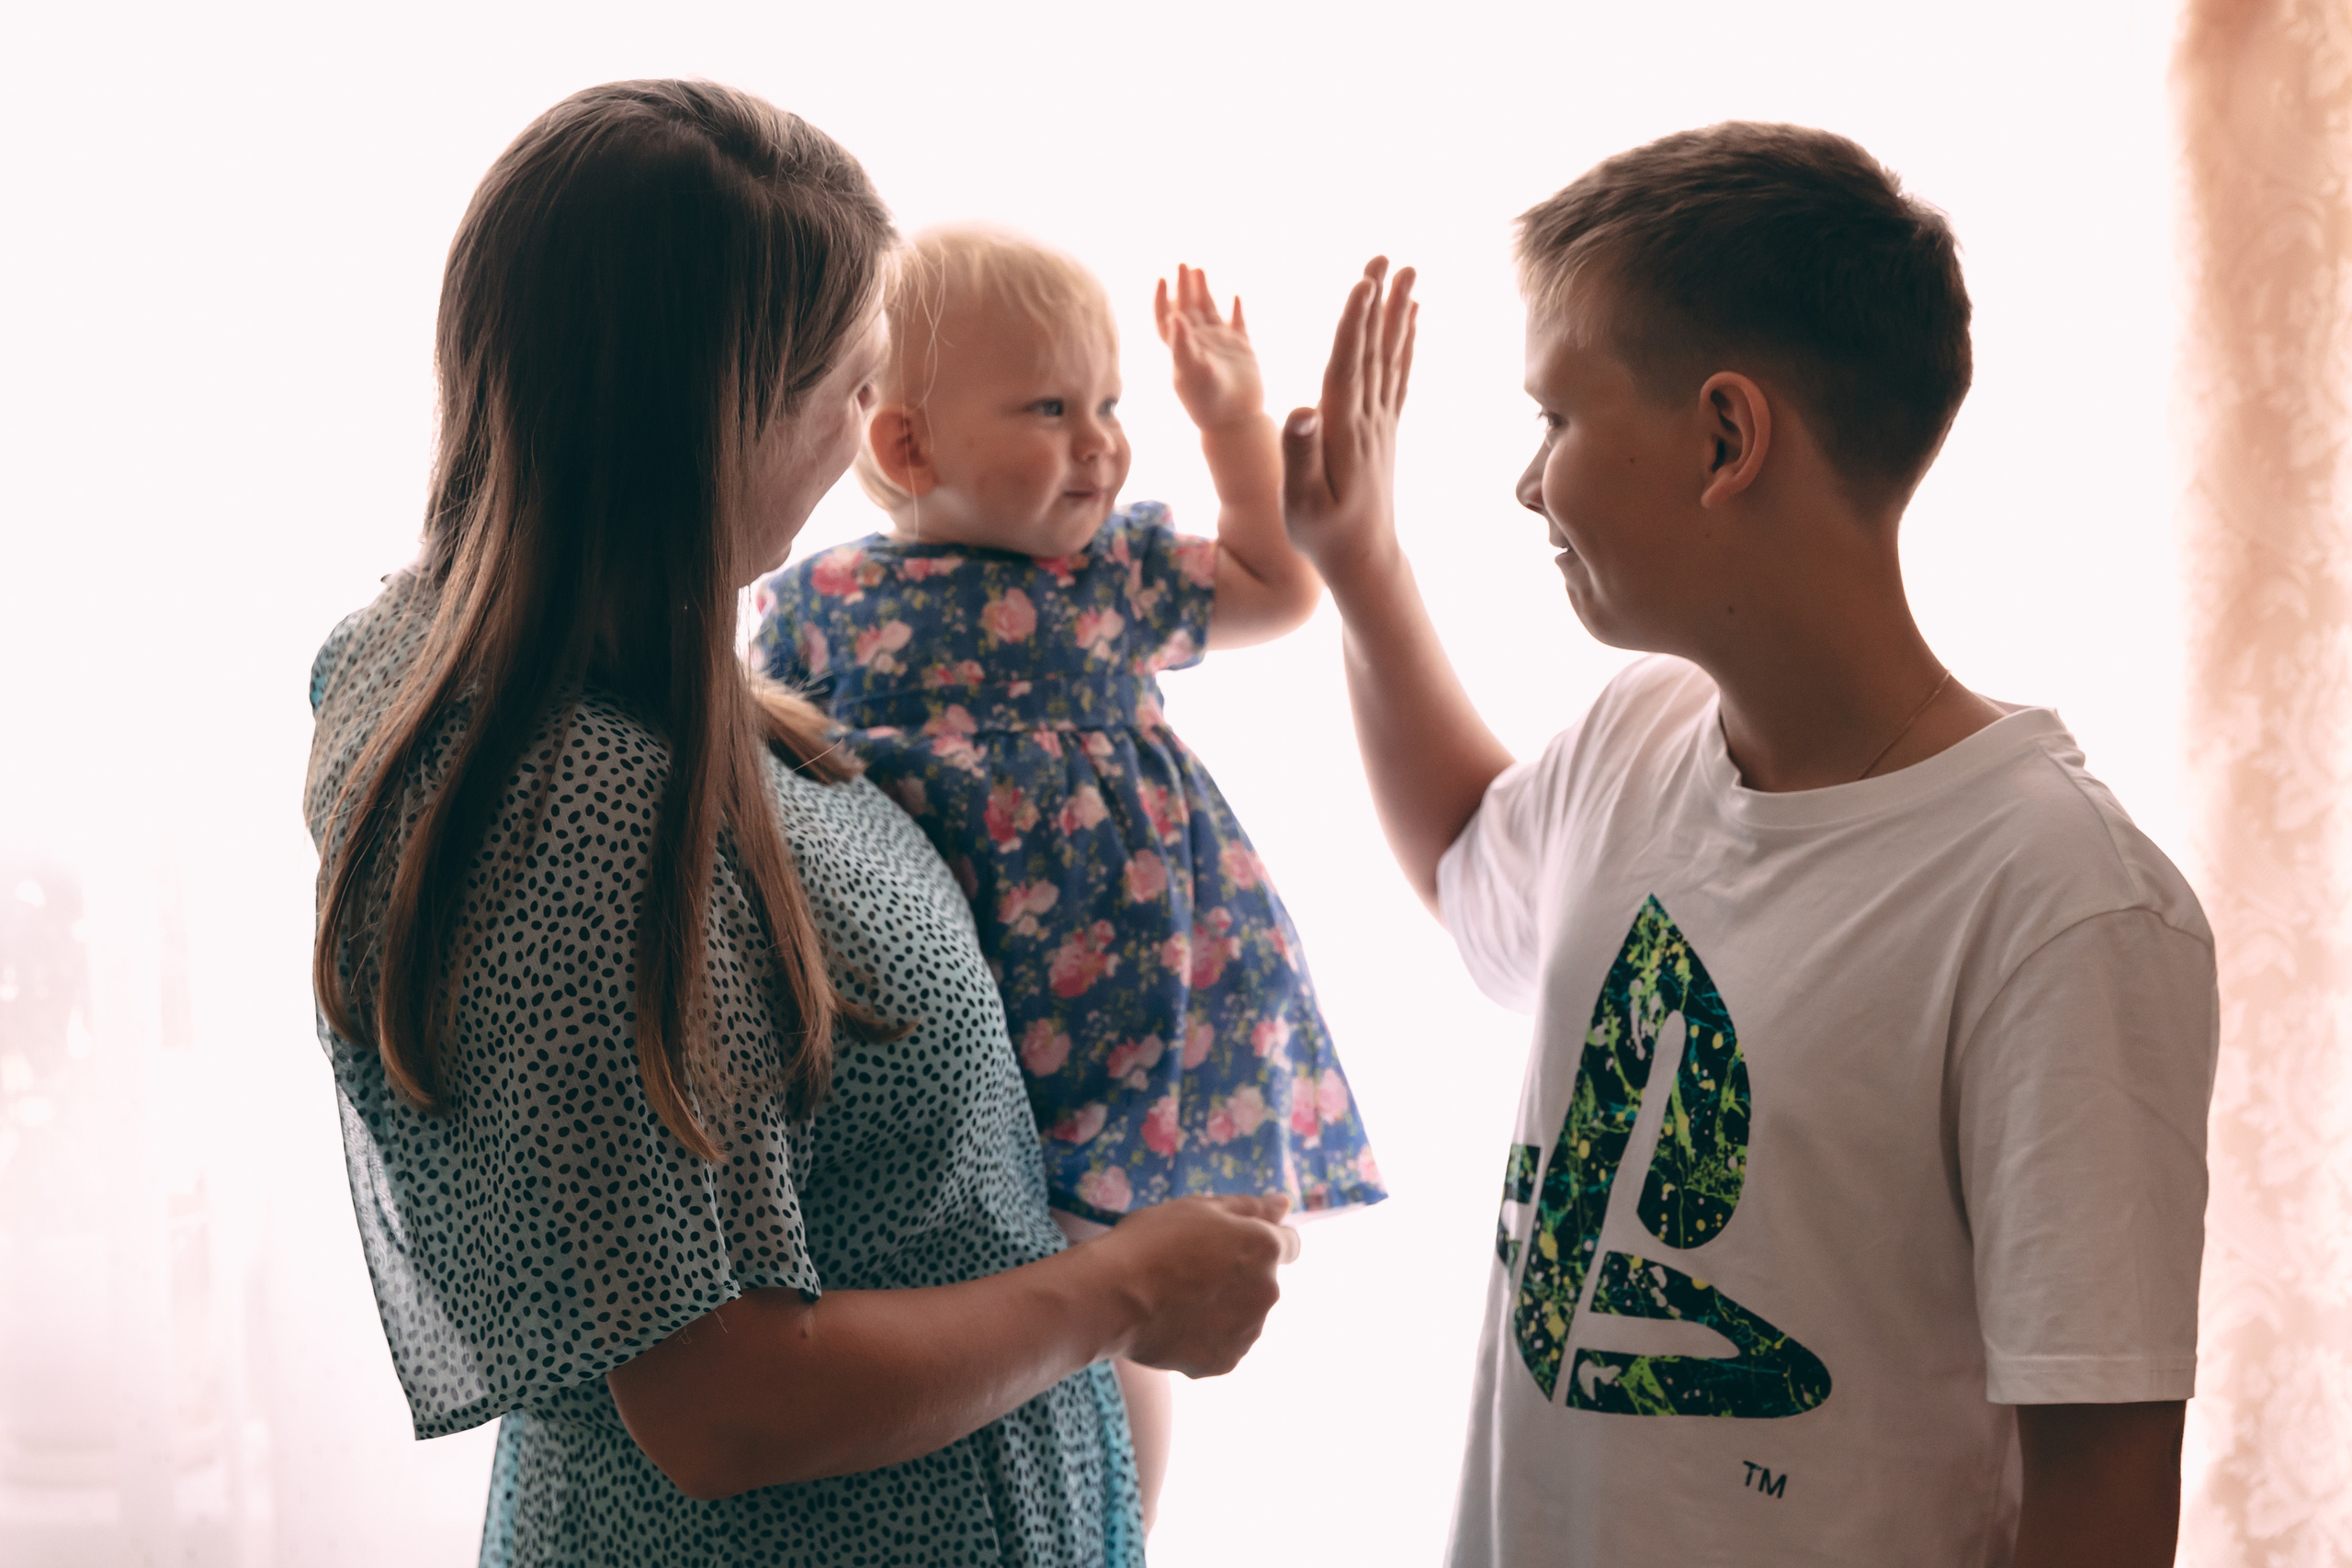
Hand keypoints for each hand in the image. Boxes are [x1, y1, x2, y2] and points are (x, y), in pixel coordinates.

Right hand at [1093, 1194, 1298, 1377]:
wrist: (1113, 1296)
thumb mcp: (1199, 1207)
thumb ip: (1249, 1207)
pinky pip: (1222, 1345)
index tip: (1229, 1246)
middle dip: (1238, 1277)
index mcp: (1265, 1248)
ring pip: (1243, 1316)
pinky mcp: (1225, 1362)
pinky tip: (1174, 1325)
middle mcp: (1267, 1292)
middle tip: (1190, 1270)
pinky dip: (1205, 1338)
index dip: (1258, 1241)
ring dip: (1223, 1309)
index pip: (1288, 1244)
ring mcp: (1248, 1332)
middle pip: (1262, 1282)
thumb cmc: (1152, 1241)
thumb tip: (1284, 1204)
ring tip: (1177, 1300)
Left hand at [1156, 264, 1264, 431]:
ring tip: (1199, 269)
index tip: (1163, 278)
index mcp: (1180, 349)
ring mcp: (1220, 346)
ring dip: (1204, 291)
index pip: (1166, 318)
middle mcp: (1198, 344)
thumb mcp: (1191, 372)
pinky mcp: (1242, 350)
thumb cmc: (1207, 401)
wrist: (1235, 422)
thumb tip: (1173, 316)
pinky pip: (1237, 324)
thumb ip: (1181, 345)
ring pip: (1209, 312)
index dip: (1163, 298)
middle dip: (1184, 286)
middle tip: (1182, 263)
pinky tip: (1235, 296)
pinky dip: (1235, 310)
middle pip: (1187, 308)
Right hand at [1281, 257, 1417, 586]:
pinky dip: (1406, 343)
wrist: (1365, 560)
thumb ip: (1300, 453)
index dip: (1356, 321)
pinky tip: (1411, 320)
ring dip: (1398, 312)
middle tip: (1388, 256)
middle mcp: (1368, 419)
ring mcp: (1380, 422)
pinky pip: (1398, 376)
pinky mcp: (1384, 430)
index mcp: (1344, 431)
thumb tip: (1302, 407)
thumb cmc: (1324, 534)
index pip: (1349, 364)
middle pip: (1375, 348)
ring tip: (1407, 273)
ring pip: (1391, 356)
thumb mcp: (1302, 501)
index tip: (1365, 280)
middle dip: (1380, 301)